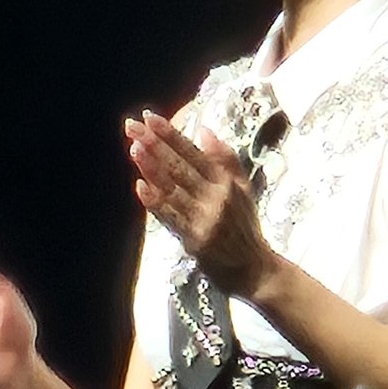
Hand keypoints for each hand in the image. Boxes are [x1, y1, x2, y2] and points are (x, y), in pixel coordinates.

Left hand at [125, 111, 274, 296]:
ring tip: (135, 148)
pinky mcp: (195, 239)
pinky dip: (155, 202)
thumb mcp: (244, 189)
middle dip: (155, 145)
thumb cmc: (245, 228)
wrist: (255, 270)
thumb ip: (226, 159)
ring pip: (173, 189)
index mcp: (226, 181)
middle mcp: (217, 196)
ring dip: (152, 168)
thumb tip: (204, 130)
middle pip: (181, 167)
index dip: (171, 135)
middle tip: (132, 126)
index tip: (150, 118)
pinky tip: (140, 186)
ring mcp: (205, 218)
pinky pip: (171, 217)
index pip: (194, 152)